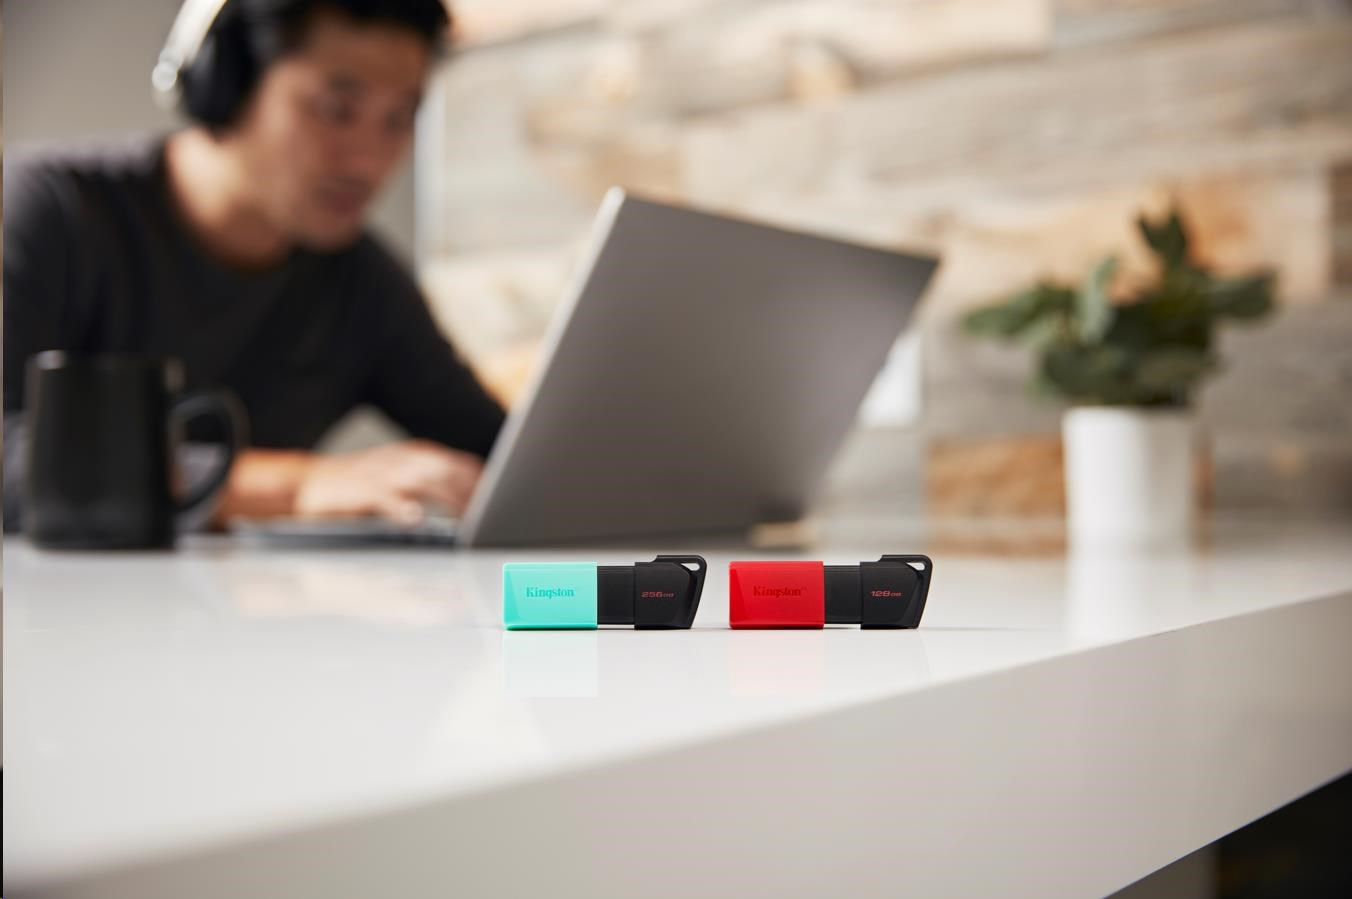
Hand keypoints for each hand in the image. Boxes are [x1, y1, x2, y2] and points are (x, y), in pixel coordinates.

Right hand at [294, 440, 484, 522]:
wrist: (305, 484)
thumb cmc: (359, 489)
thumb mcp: (399, 481)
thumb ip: (434, 486)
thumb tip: (472, 500)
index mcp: (416, 457)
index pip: (460, 464)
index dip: (484, 482)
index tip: (504, 500)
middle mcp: (402, 461)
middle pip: (448, 470)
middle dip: (474, 491)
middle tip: (494, 515)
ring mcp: (380, 474)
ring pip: (423, 480)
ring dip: (449, 498)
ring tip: (469, 517)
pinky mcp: (357, 491)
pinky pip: (382, 496)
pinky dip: (399, 505)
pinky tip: (414, 516)